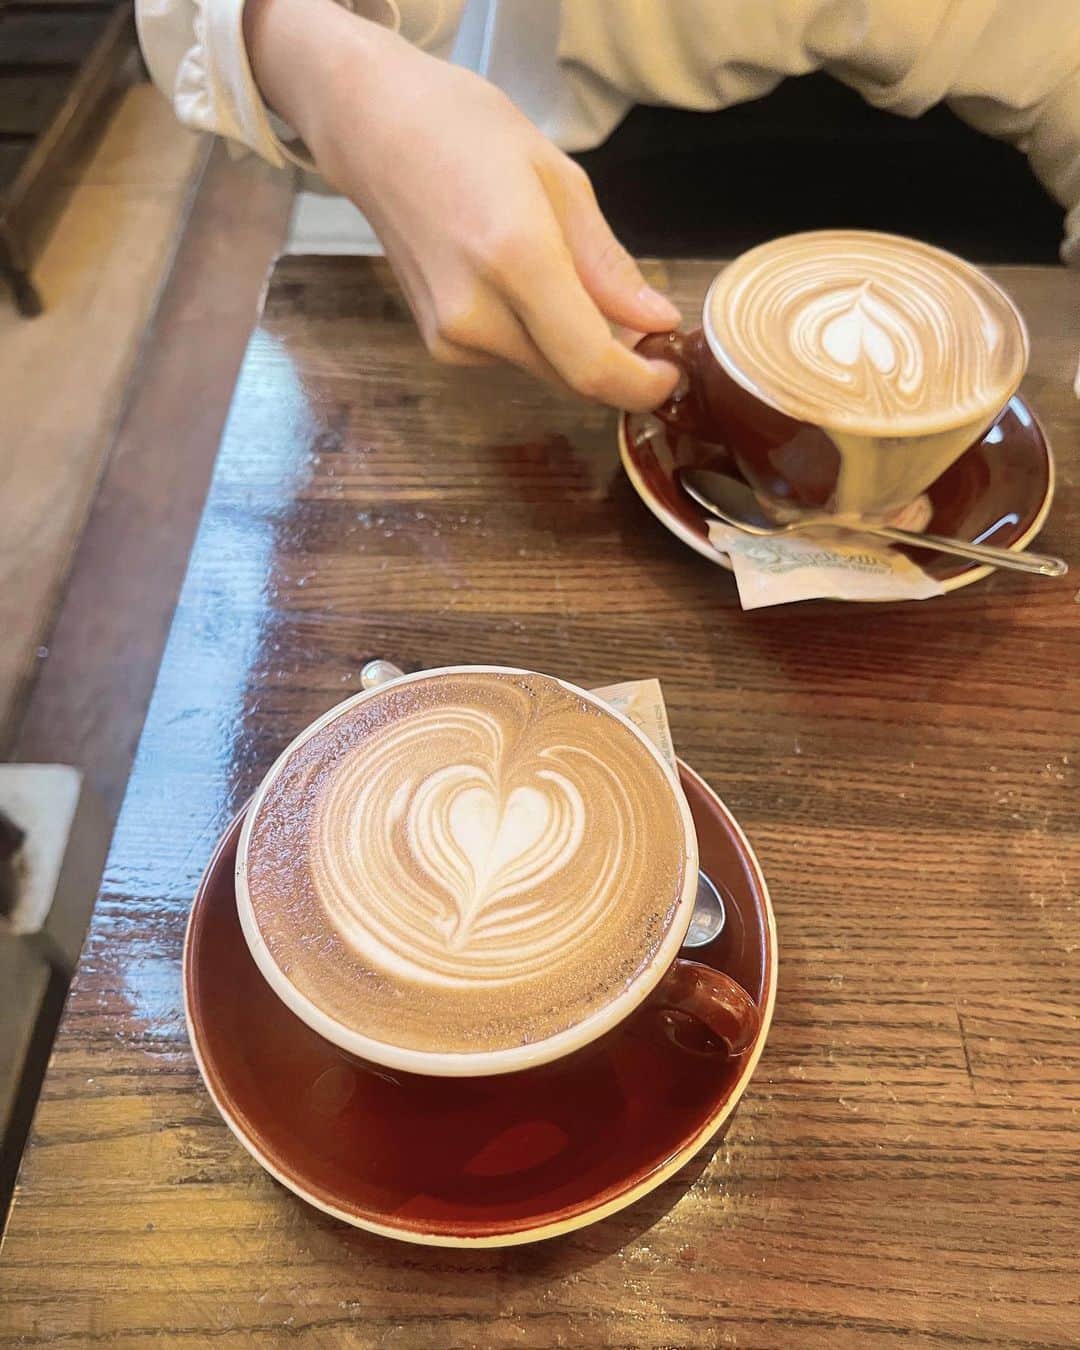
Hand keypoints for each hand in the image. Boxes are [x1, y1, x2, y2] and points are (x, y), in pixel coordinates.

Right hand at [245, 0, 680, 408]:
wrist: (373, 131)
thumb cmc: (466, 132)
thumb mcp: (558, 179)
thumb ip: (608, 264)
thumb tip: (656, 321)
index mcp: (515, 258)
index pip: (592, 365)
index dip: (642, 386)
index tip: (671, 372)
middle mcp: (476, 313)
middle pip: (573, 378)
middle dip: (619, 364)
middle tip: (644, 326)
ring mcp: (451, 335)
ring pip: (547, 370)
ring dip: (578, 347)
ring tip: (570, 277)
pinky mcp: (440, 343)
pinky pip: (515, 356)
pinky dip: (541, 336)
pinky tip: (523, 282)